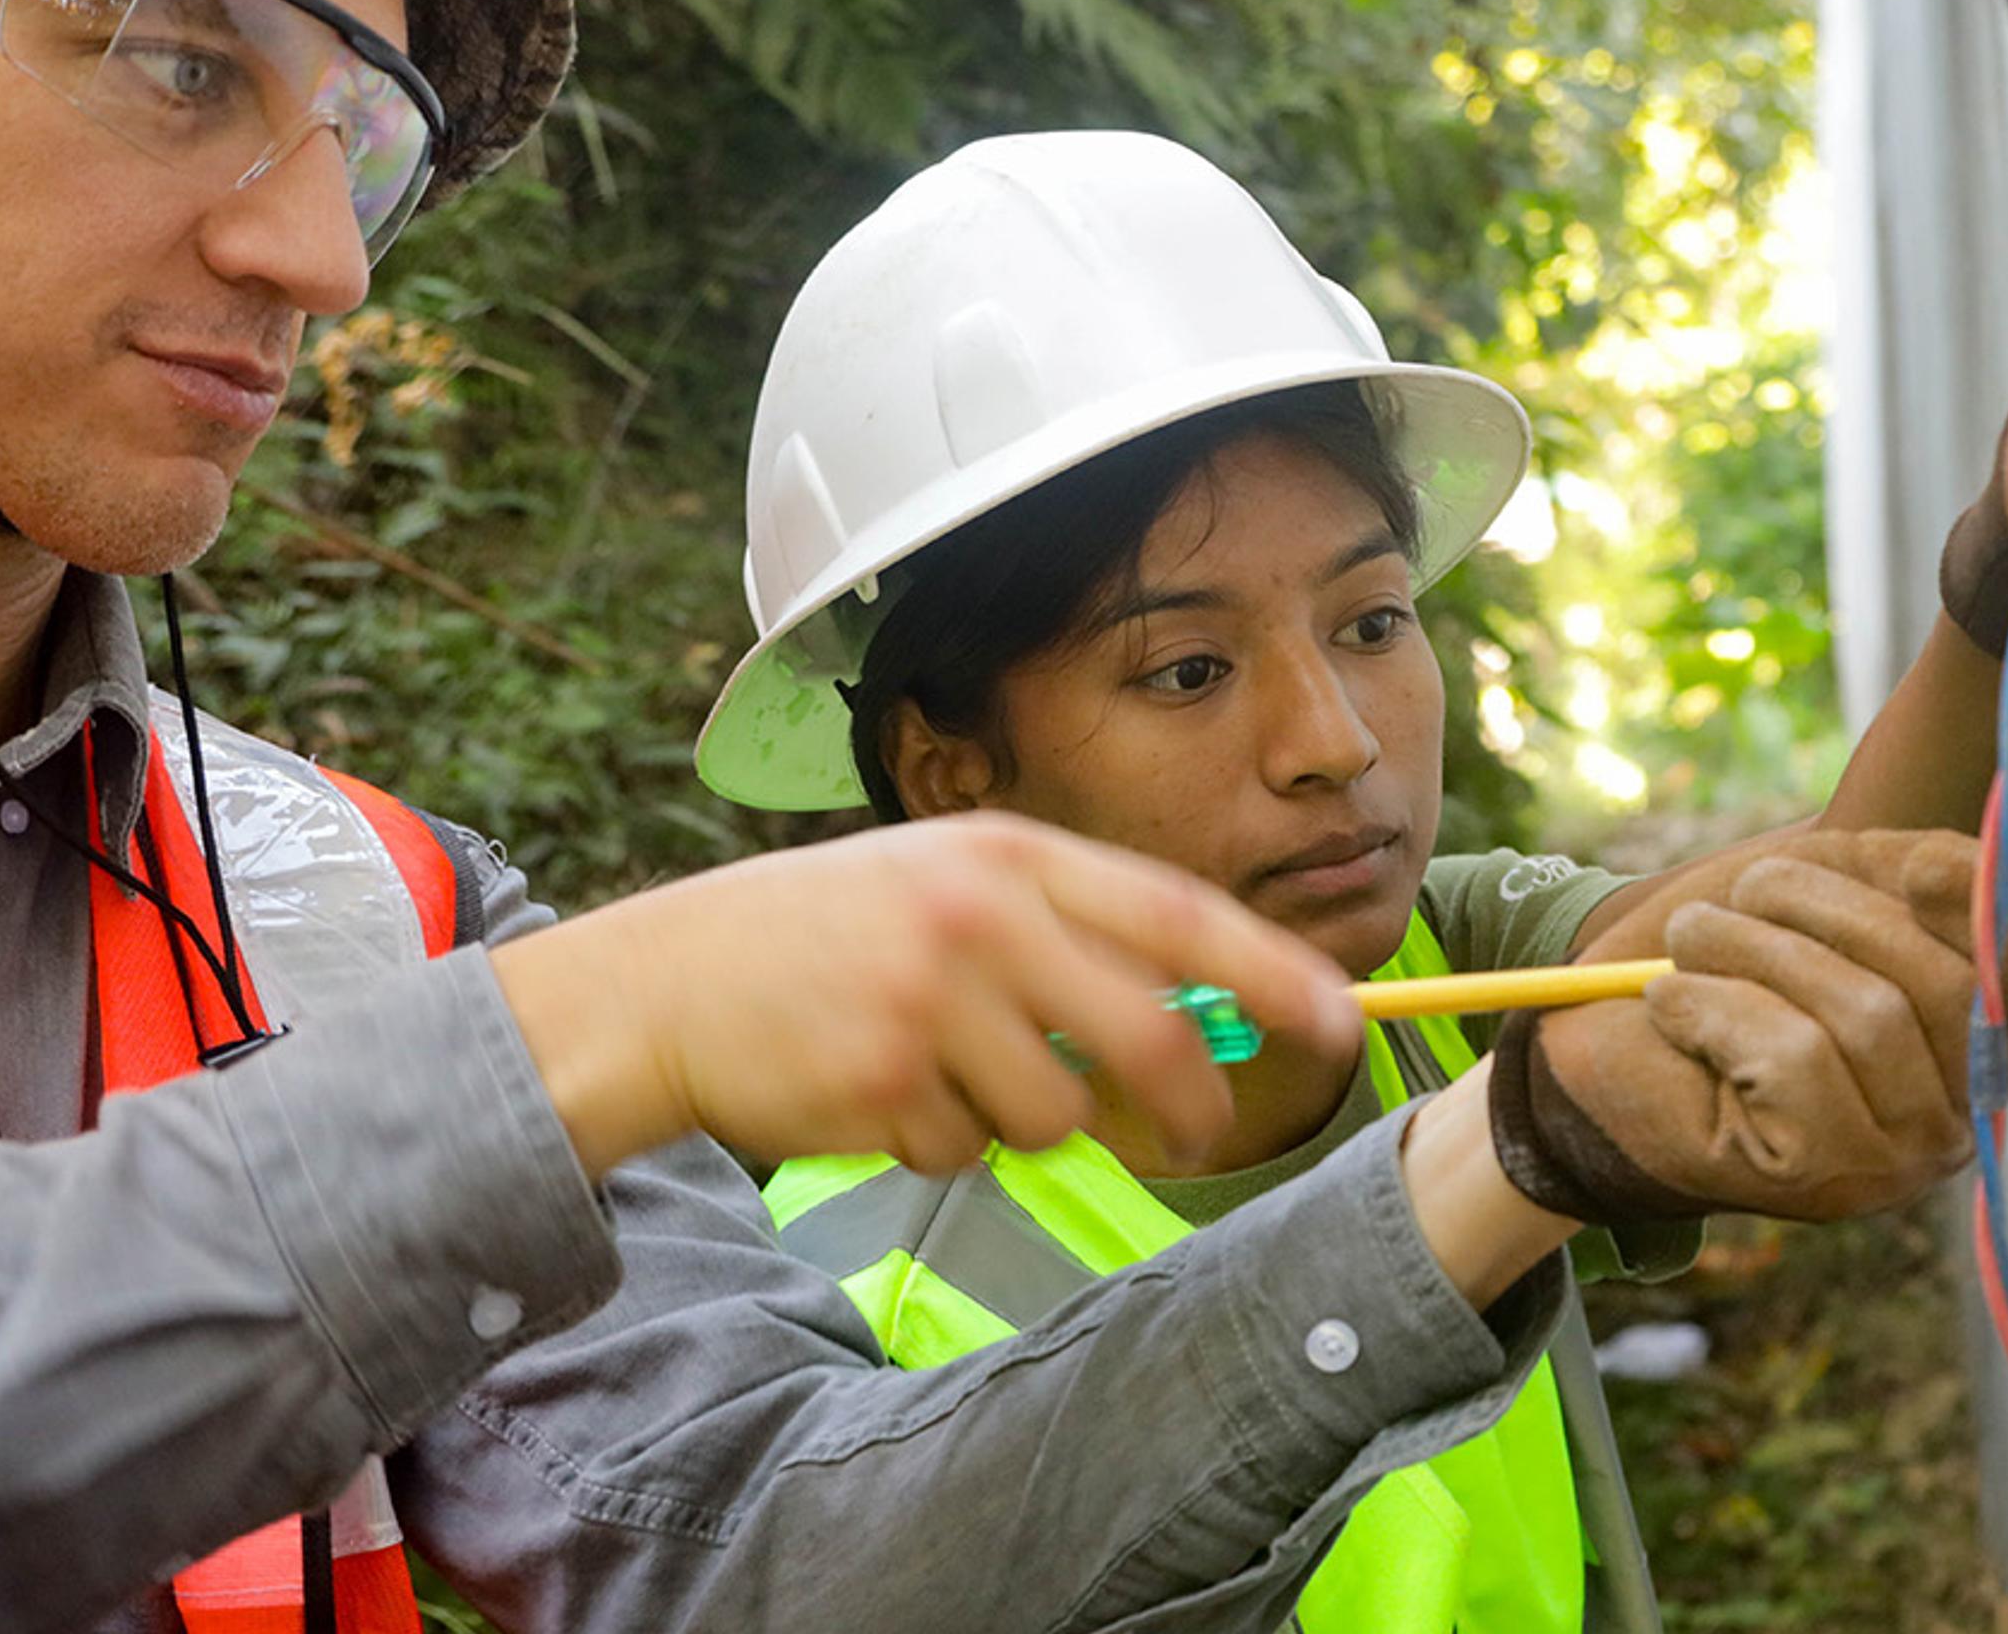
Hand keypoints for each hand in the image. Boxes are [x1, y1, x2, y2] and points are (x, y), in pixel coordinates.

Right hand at [493, 813, 1358, 1175]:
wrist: (669, 984)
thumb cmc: (831, 937)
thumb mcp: (951, 889)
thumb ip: (1068, 937)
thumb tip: (1204, 1019)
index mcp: (1008, 856)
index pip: (1179, 914)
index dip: (1271, 973)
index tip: (1339, 1017)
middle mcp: (980, 918)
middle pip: (1148, 1032)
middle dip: (1193, 1098)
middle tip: (1203, 1128)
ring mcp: (928, 1001)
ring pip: (1060, 1111)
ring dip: (1028, 1119)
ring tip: (948, 1074)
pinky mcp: (882, 1083)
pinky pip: (970, 1150)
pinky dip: (945, 1142)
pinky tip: (880, 1092)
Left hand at [1488, 829, 2007, 1223]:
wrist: (1601, 1040)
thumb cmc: (1730, 951)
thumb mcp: (1839, 882)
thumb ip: (1940, 872)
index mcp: (1986, 1032)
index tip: (1913, 864)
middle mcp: (1965, 1106)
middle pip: (1960, 985)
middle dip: (1840, 907)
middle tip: (1753, 887)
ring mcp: (1902, 1154)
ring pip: (1870, 1015)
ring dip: (1757, 948)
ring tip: (1694, 939)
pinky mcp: (1826, 1178)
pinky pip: (1795, 1059)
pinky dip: (1716, 1005)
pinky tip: (1674, 1006)